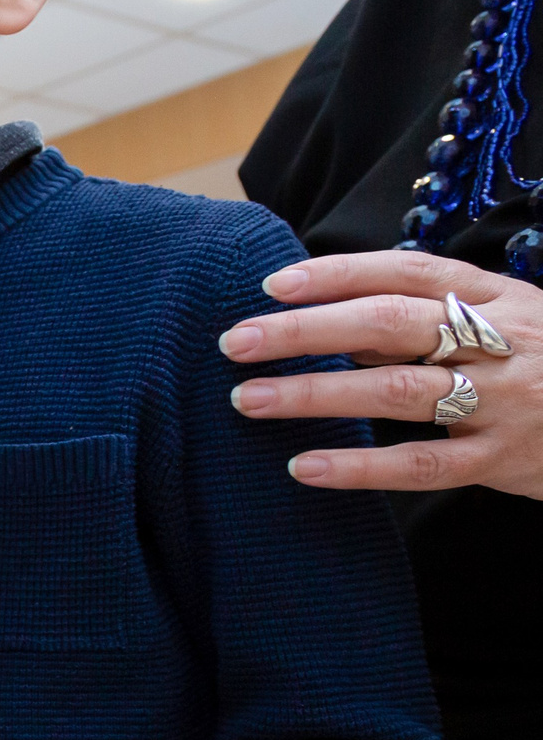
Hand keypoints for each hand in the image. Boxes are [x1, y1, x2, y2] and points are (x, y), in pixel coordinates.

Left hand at [219, 251, 542, 497]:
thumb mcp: (500, 321)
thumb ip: (419, 319)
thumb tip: (323, 318)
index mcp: (494, 297)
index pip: (405, 273)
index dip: (338, 274)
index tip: (272, 283)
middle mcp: (499, 342)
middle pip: (389, 325)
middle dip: (305, 330)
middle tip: (236, 341)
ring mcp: (503, 401)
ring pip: (396, 392)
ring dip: (314, 394)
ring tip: (248, 398)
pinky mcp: (502, 460)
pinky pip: (420, 464)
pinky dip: (359, 466)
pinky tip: (304, 466)